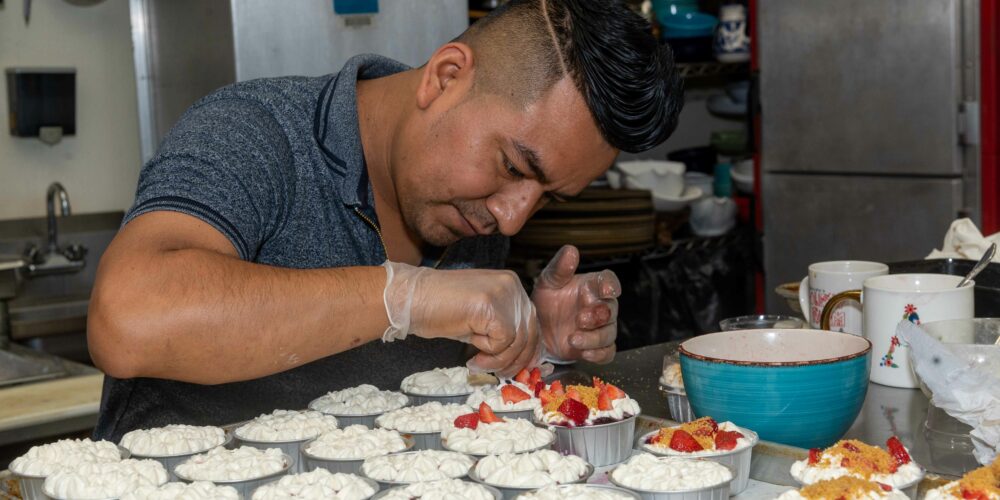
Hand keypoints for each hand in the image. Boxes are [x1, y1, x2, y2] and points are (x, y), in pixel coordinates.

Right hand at [382, 261, 540, 376]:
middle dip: (515, 359)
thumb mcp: (480, 317)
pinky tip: (471, 354)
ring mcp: (502, 293)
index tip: (515, 367)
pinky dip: (488, 353)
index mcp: (511, 283)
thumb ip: (503, 328)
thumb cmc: (440, 309)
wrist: (411, 299)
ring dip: (498, 360)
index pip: (531, 321)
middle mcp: (512, 284)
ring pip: (518, 341)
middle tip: (498, 373)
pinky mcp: (491, 306)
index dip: (527, 349)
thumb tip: (523, 355)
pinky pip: (502, 342)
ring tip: (478, 362)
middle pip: (529, 332)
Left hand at [532, 245, 620, 363]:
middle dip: (598, 315)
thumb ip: (560, 268)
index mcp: (592, 286)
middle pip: (610, 310)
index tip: (607, 290)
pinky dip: (598, 354)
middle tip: (581, 318)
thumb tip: (571, 250)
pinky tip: (585, 353)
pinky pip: (607, 352)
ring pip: (609, 333)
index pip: (609, 281)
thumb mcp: (548, 282)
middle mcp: (600, 306)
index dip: (610, 285)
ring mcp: (599, 328)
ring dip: (594, 337)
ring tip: (573, 338)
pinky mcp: (595, 348)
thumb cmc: (546, 300)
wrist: (537, 329)